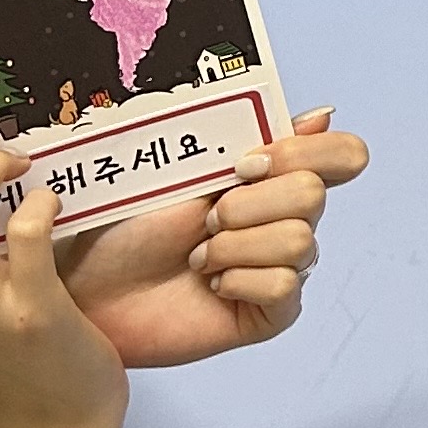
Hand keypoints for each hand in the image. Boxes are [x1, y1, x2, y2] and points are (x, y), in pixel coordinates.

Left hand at [62, 109, 370, 367]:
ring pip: (300, 241)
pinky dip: (238, 280)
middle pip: (313, 195)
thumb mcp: (185, 166)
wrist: (85, 283)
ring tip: (197, 257)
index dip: (300, 154)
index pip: (341, 155)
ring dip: (234, 245)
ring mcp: (281, 267)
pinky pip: (283, 287)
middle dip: (247, 204)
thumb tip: (324, 115)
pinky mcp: (270, 312)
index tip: (243, 164)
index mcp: (271, 175)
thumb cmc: (122, 224)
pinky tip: (211, 285)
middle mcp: (285, 219)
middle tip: (203, 221)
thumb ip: (253, 135)